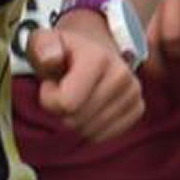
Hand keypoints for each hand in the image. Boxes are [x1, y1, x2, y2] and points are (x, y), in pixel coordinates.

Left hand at [25, 14, 143, 141]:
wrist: (90, 48)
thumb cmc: (61, 51)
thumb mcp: (43, 42)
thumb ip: (41, 47)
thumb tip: (51, 59)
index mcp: (99, 59)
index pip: (66, 104)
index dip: (49, 98)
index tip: (51, 83)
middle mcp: (122, 75)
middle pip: (76, 121)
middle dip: (61, 110)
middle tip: (63, 90)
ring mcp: (133, 92)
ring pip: (90, 132)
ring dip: (75, 119)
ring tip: (76, 95)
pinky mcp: (138, 108)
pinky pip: (103, 136)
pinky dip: (90, 127)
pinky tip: (89, 107)